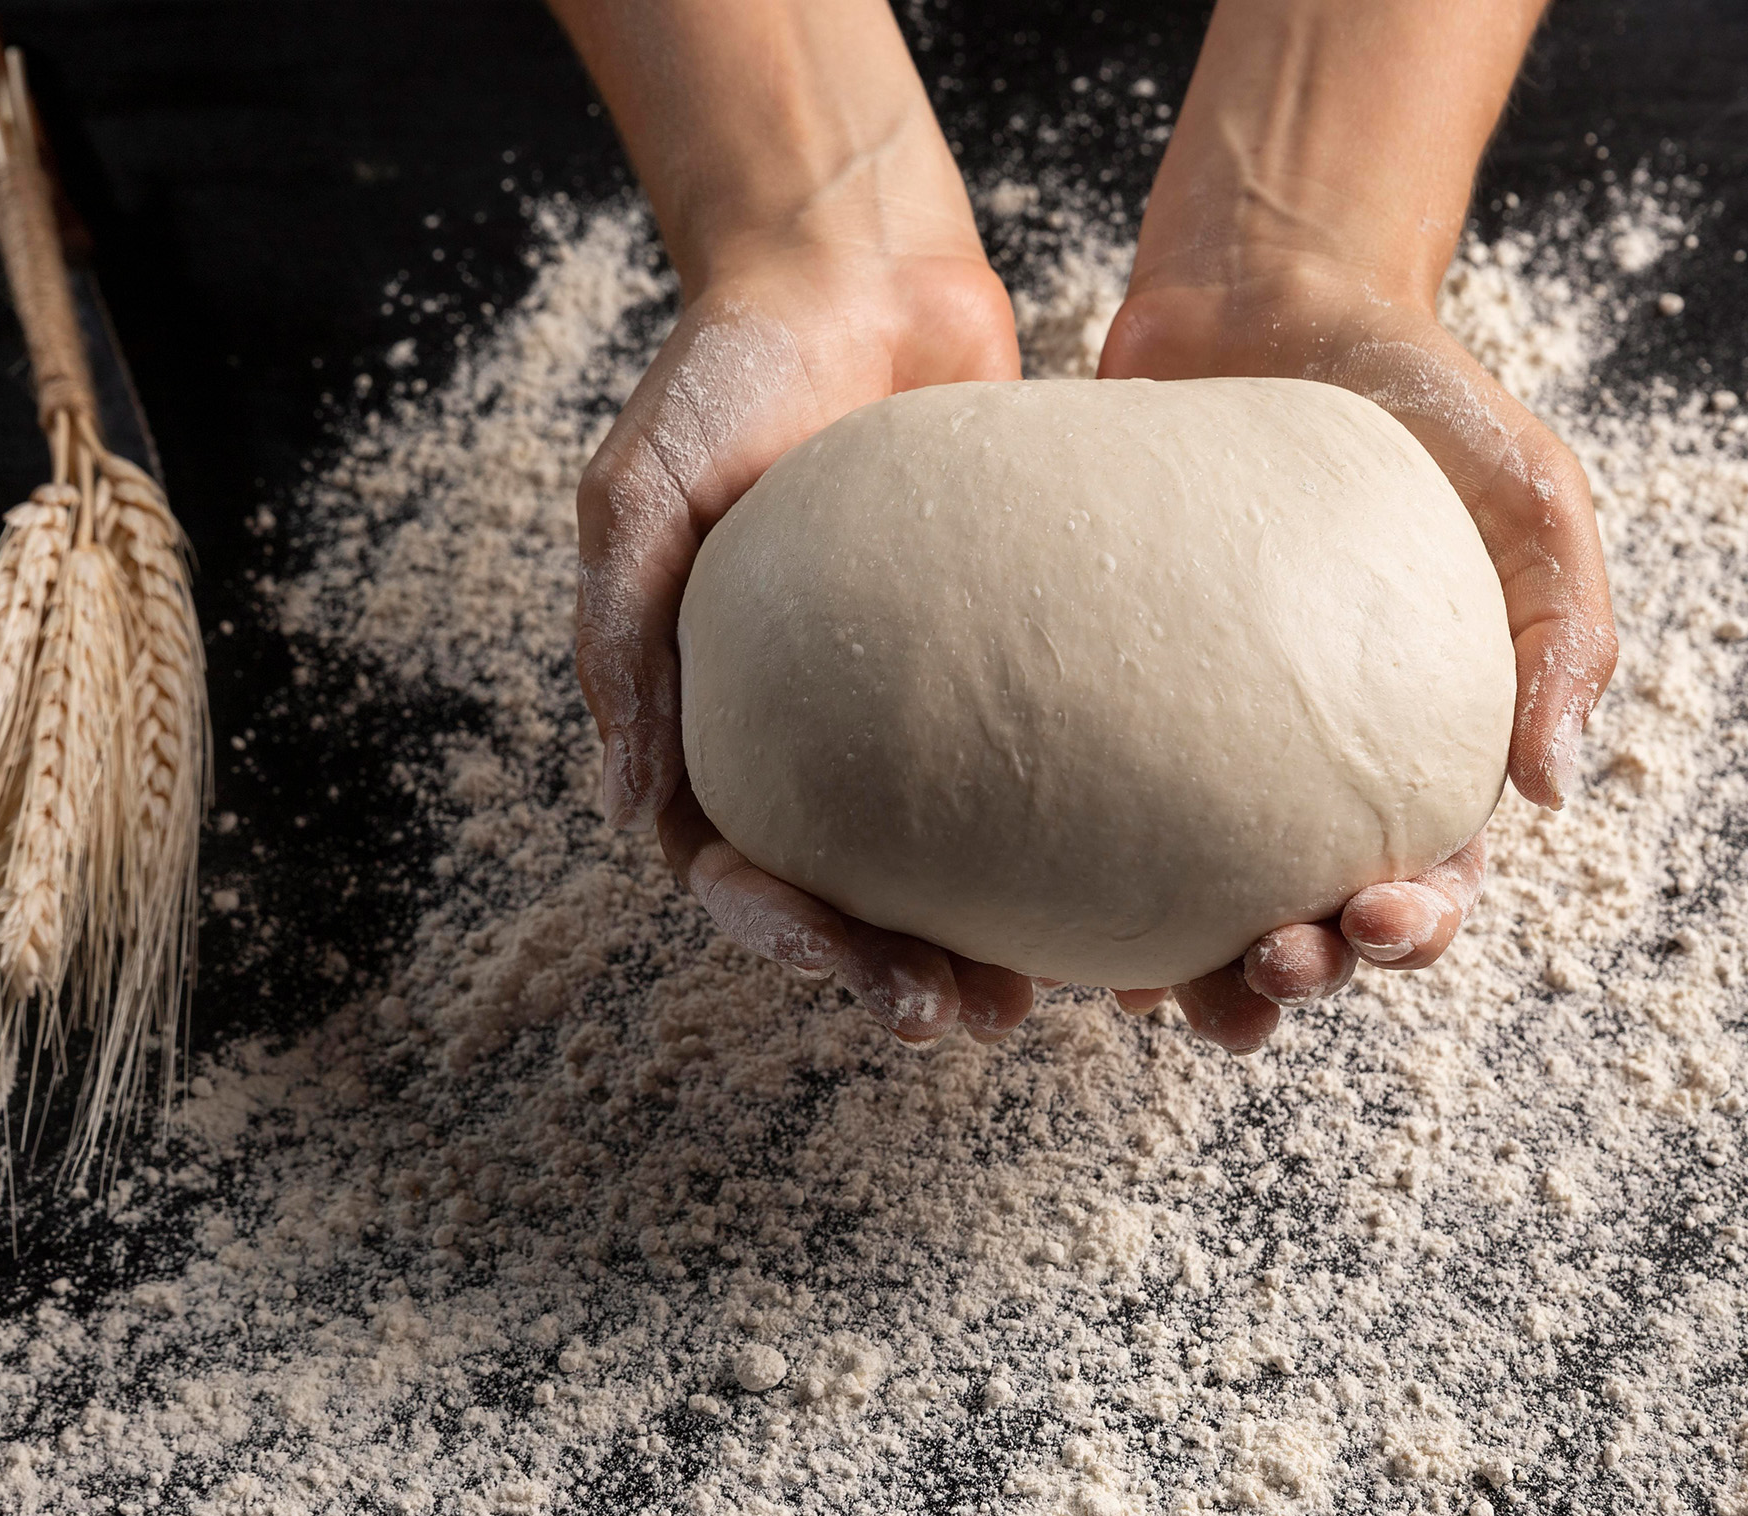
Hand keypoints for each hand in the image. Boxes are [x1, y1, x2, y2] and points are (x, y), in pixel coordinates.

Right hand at [581, 245, 1046, 1043]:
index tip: (859, 973)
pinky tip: (1124, 885)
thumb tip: (629, 814)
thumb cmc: (724, 370)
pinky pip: (1024, 765)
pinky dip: (1063, 834)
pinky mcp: (994, 657)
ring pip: (938, 856)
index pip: (733, 869)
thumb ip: (624, 641)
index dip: (791, 938)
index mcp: (709, 715)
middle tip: (968, 1017)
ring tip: (1047, 995)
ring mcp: (904, 701)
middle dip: (895, 969)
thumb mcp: (638, 493)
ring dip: (980, 935)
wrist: (853, 265)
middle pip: (842, 891)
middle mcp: (807, 728)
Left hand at [1093, 261, 1613, 1051]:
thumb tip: (1555, 785)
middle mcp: (1305, 770)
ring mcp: (1198, 743)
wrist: (1268, 303)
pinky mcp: (1107, 700)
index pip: (1431, 877)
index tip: (1380, 921)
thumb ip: (1561, 631)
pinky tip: (1053, 918)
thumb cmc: (1418, 404)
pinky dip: (1077, 876)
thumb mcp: (1530, 494)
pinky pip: (1087, 807)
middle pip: (1308, 915)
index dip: (1415, 926)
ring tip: (1158, 997)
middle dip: (1295, 971)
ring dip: (1186, 965)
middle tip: (1266, 971)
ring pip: (1191, 895)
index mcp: (1415, 752)